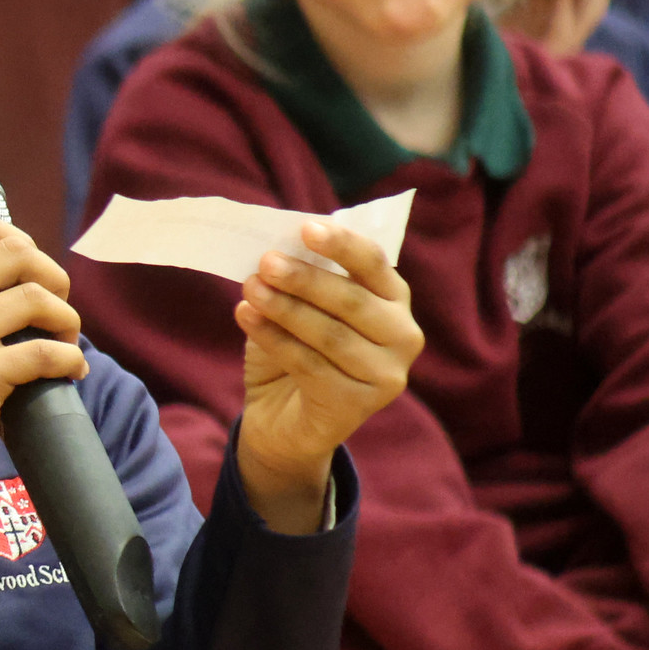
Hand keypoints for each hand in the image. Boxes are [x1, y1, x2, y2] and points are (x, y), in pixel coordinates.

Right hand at [0, 210, 83, 537]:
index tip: (30, 276)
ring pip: (36, 296)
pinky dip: (71, 360)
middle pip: (15, 249)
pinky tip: (71, 373)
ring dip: (67, 319)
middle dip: (52, 276)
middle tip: (56, 311)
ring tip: (65, 343)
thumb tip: (26, 261)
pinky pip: (46, 352)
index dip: (20, 240)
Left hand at [234, 221, 422, 533]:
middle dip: (304, 278)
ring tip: (249, 289)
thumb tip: (277, 247)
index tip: (306, 228)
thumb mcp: (299, 308)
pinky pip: (310, 365)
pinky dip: (274, 339)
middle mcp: (402, 335)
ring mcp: (386, 375)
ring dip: (284, 308)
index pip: (374, 263)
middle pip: (351, 300)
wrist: (283, 421)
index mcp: (393, 299)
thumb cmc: (294, 350)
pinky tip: (247, 318)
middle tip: (264, 262)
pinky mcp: (358, 405)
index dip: (341, 245)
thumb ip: (301, 279)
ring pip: (329, 334)